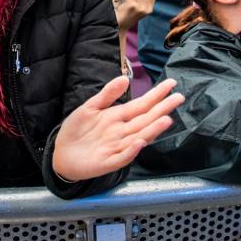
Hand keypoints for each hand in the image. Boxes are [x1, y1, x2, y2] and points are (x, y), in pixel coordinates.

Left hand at [51, 76, 183, 182]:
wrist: (61, 154)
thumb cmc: (77, 131)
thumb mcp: (90, 107)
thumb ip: (108, 94)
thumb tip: (125, 78)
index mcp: (118, 117)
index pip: (141, 105)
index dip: (156, 95)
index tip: (171, 84)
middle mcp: (122, 132)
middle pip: (145, 119)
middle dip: (162, 109)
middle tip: (179, 98)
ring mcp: (117, 147)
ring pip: (138, 137)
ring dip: (152, 130)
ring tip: (166, 119)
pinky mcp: (107, 162)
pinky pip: (122, 157)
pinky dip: (131, 150)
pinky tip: (139, 142)